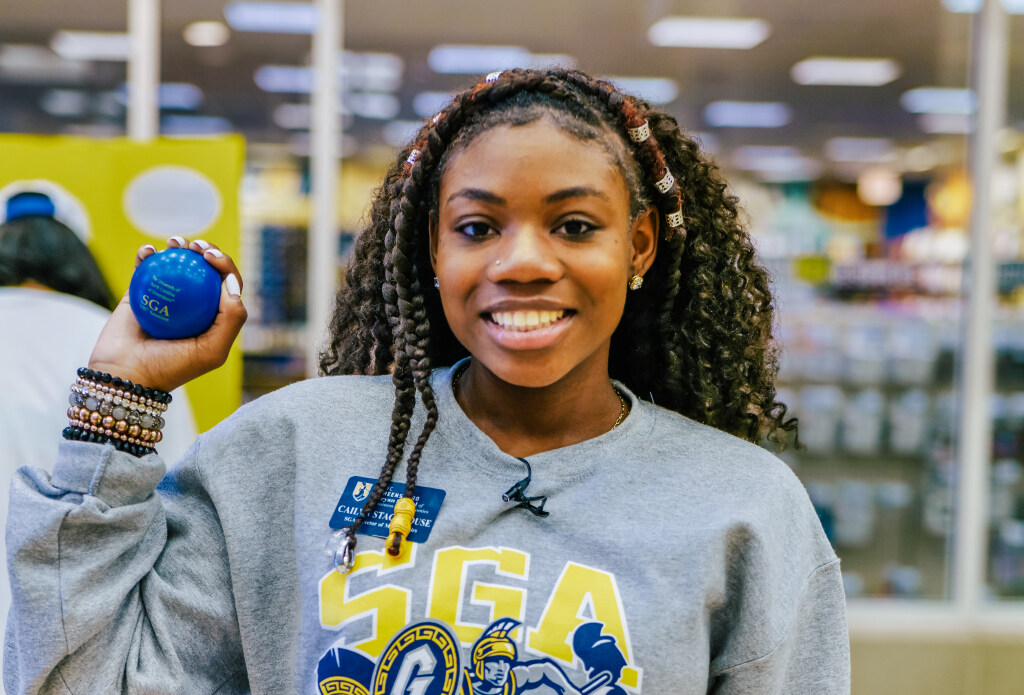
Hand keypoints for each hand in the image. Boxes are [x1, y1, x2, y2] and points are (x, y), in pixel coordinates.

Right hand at [87, 237, 246, 392]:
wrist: (125, 376)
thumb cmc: (170, 368)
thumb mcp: (212, 351)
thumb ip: (230, 320)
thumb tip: (231, 284)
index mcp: (213, 318)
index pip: (226, 285)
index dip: (225, 265)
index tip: (211, 257)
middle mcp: (191, 306)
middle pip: (203, 270)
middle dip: (205, 250)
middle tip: (196, 246)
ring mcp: (164, 298)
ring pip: (175, 265)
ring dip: (178, 247)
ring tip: (175, 242)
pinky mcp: (138, 294)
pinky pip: (144, 269)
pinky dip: (147, 255)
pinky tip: (148, 250)